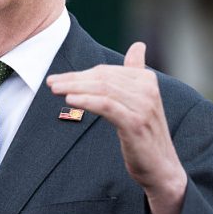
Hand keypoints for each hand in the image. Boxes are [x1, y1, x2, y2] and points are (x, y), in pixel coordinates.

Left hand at [46, 42, 186, 213]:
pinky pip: (106, 106)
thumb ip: (137, 72)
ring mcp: (143, 106)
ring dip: (75, 88)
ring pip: (102, 90)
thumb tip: (138, 45)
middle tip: (51, 82)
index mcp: (147, 80)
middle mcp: (147, 89)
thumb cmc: (146, 134)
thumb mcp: (141, 100)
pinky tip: (70, 100)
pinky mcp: (135, 123)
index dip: (80, 74)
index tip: (58, 78)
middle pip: (102, 78)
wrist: (161, 167)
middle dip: (73, 79)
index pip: (106, 72)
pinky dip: (86, 101)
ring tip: (55, 90)